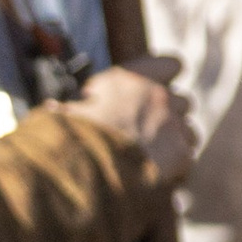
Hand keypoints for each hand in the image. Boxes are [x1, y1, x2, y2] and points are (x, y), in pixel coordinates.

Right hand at [59, 56, 197, 188]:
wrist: (82, 169)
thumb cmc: (67, 139)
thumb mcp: (66, 111)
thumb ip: (80, 104)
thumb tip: (52, 110)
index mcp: (130, 77)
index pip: (172, 64)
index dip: (166, 77)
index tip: (158, 87)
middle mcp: (156, 95)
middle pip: (182, 101)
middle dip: (169, 116)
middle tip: (148, 133)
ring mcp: (171, 124)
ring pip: (189, 130)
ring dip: (175, 143)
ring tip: (152, 159)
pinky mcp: (180, 153)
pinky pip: (187, 159)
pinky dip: (175, 170)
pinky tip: (156, 177)